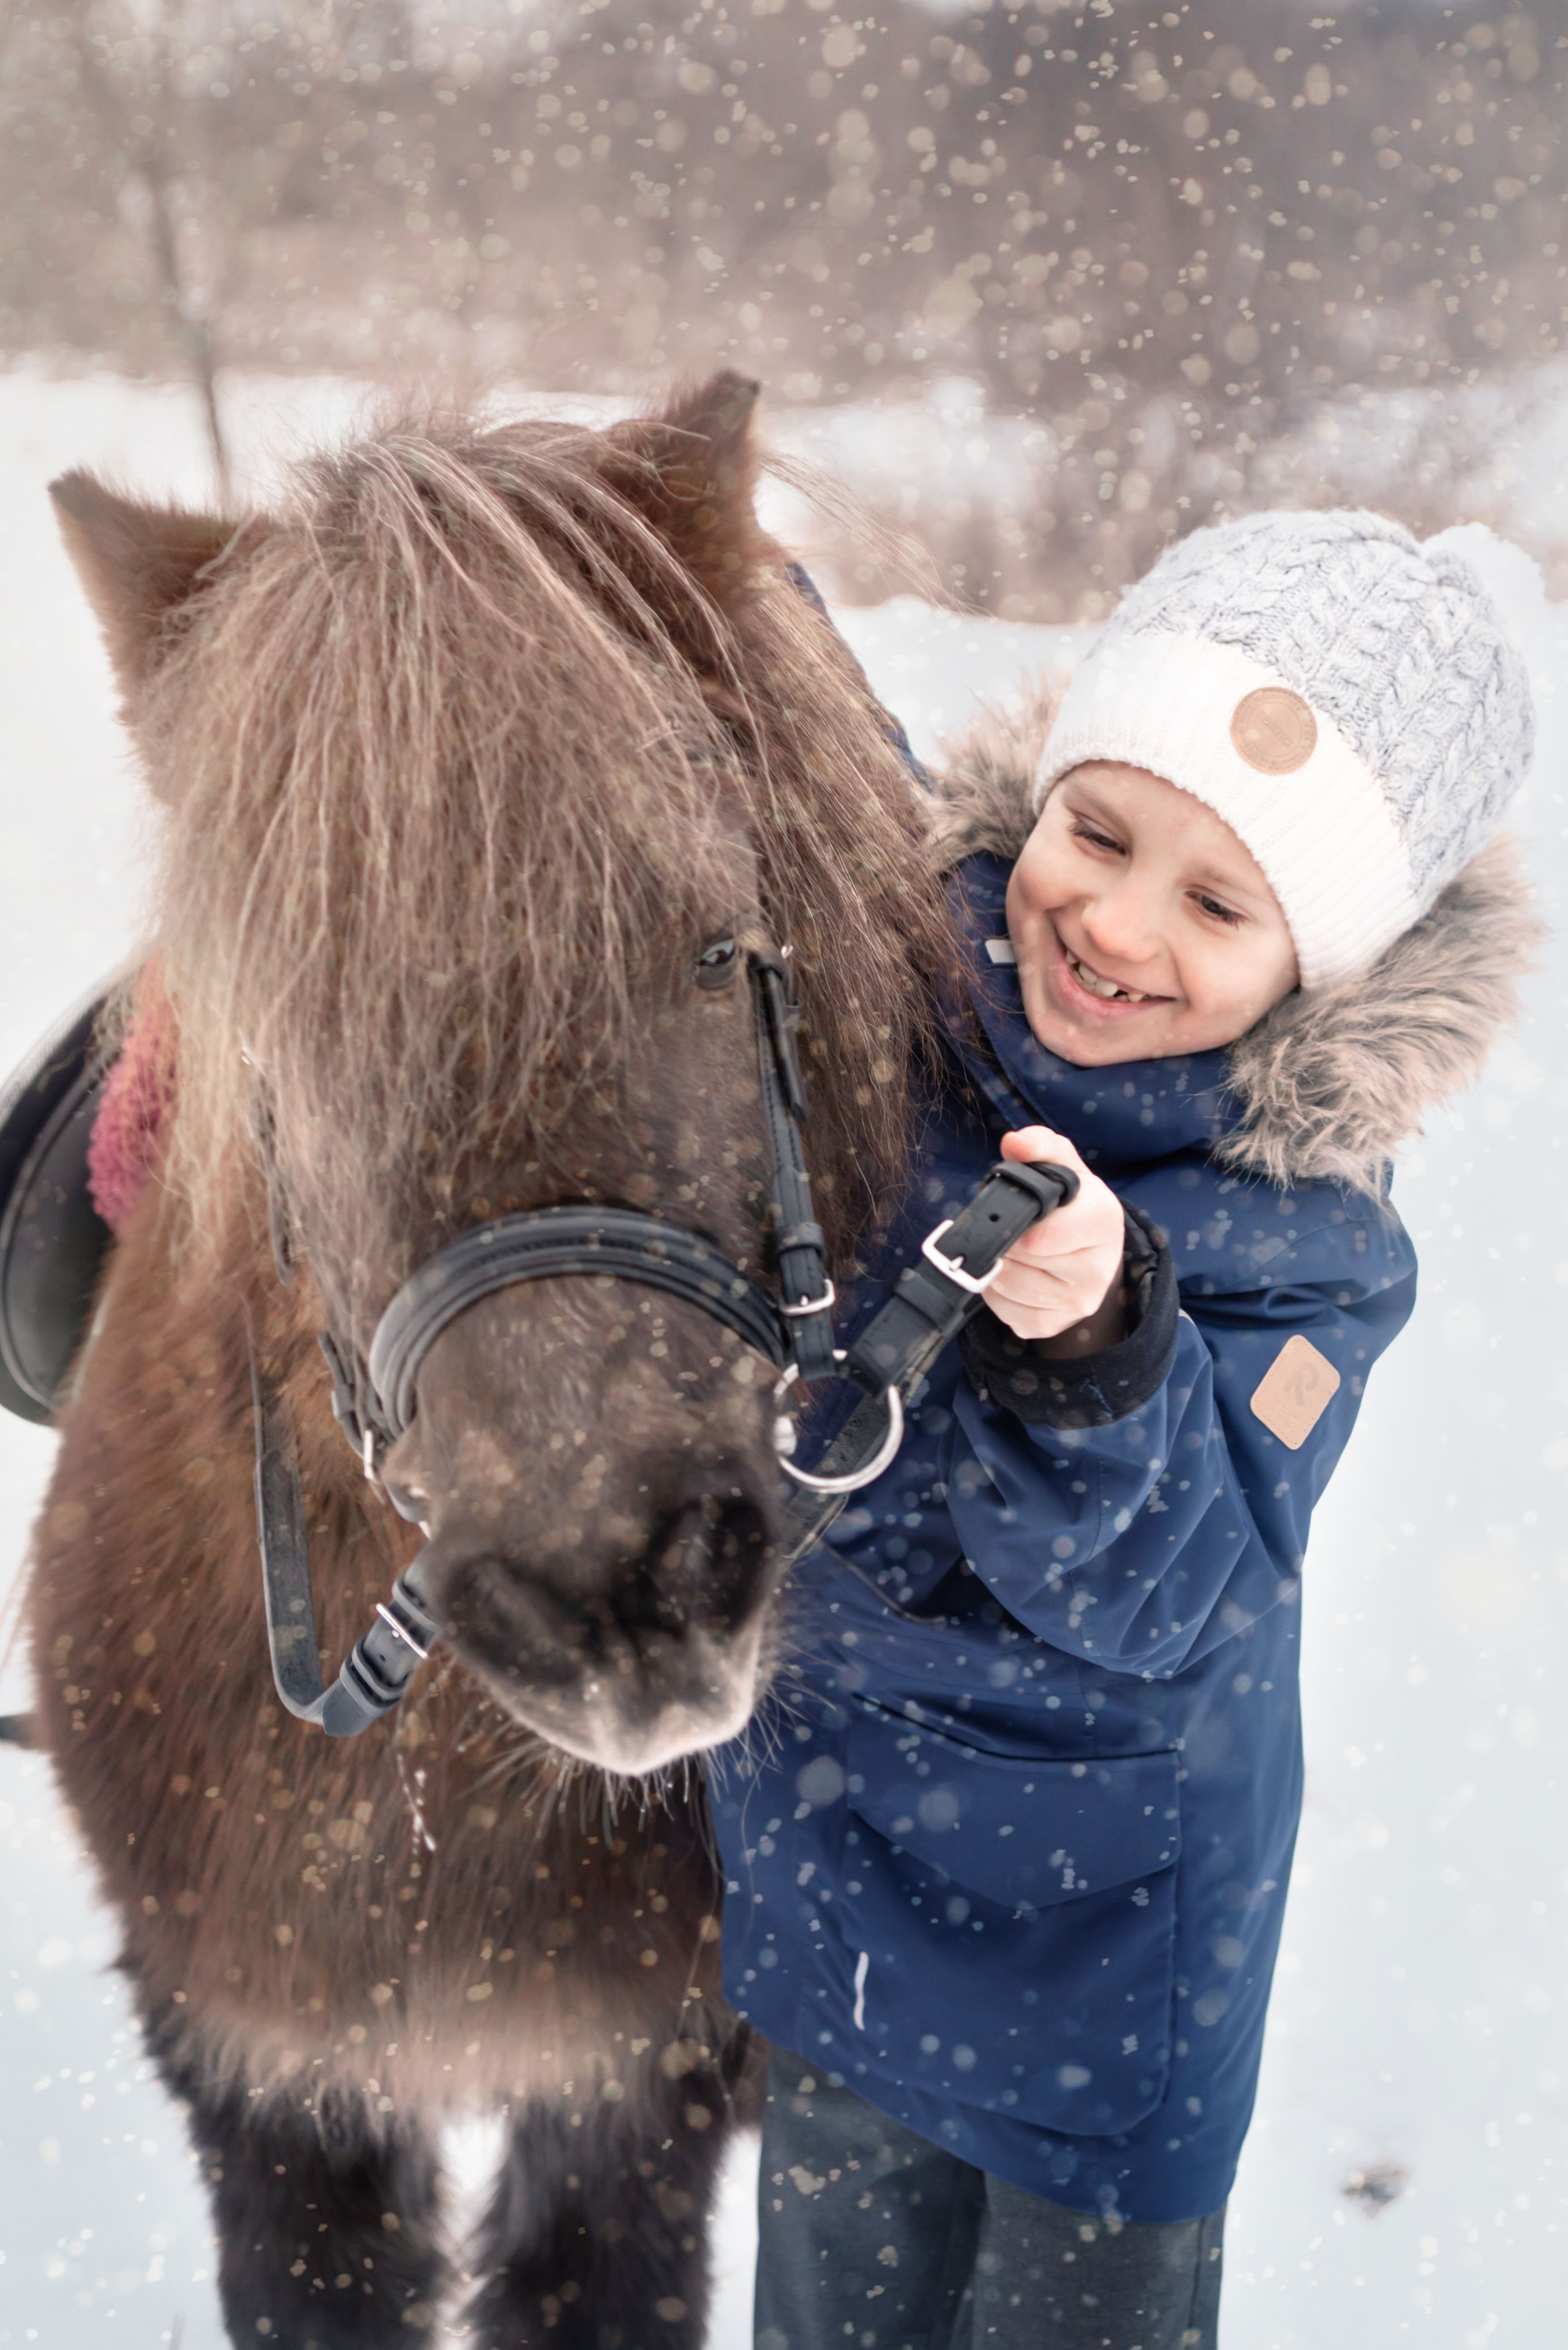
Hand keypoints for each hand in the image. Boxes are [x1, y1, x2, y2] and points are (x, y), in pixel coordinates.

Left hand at [988, 1128, 1126, 1352]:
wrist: (1091, 1252)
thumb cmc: (1071, 1205)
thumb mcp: (1062, 1165)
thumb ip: (1040, 1145)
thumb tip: (1015, 1144)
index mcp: (1103, 1221)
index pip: (1043, 1235)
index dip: (1018, 1222)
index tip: (1017, 1213)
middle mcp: (1098, 1268)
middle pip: (1019, 1258)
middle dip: (1005, 1240)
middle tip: (1011, 1230)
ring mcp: (1078, 1303)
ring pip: (1007, 1285)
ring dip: (996, 1266)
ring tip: (1010, 1250)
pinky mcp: (1053, 1324)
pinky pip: (1005, 1312)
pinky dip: (996, 1293)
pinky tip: (1012, 1274)